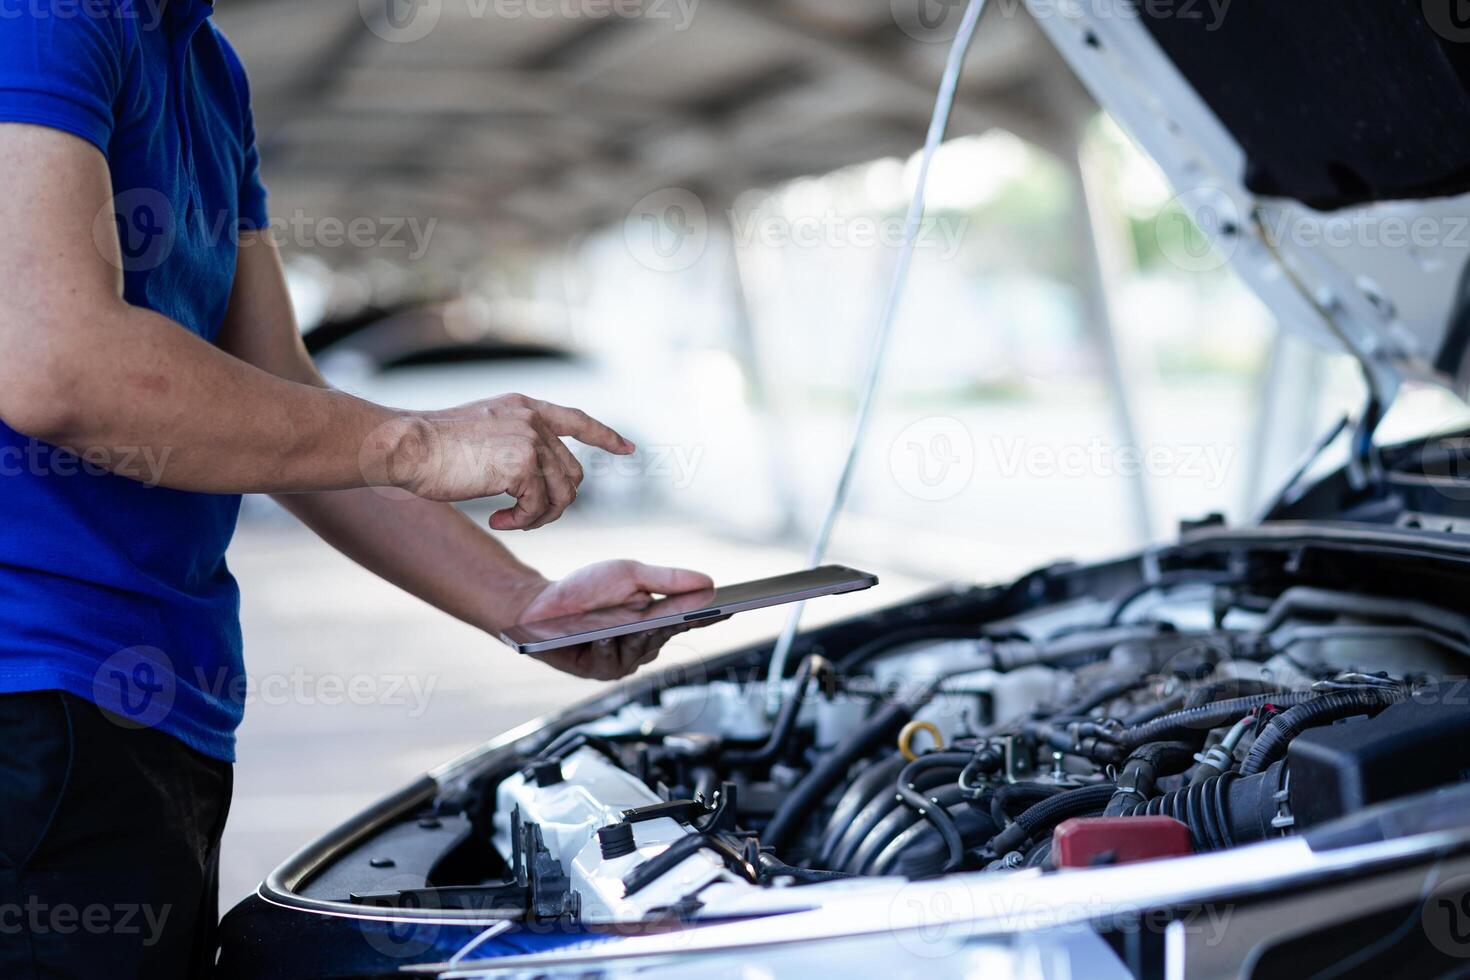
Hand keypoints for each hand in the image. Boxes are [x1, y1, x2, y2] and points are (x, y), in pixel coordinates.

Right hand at [378, 394, 633, 529]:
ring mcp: (530, 441)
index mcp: (524, 407)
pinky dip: (523, 522)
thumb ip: (514, 445)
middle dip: (554, 504)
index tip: (628, 449)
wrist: (407, 446)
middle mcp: (533, 420)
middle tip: (523, 518)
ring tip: (511, 521)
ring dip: (538, 518)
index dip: (605, 436)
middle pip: (572, 474)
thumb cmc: (431, 447)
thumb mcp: (482, 433)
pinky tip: (499, 521)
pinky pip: (539, 507)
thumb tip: (541, 480)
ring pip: (562, 495)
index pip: (578, 420)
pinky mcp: (522, 465)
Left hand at [514, 560, 714, 680]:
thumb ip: (668, 579)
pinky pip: (613, 661)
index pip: (692, 618)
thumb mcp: (630, 574)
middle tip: (676, 613)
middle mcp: (645, 642)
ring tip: (629, 622)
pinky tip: (599, 637)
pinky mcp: (601, 670)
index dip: (712, 615)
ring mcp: (624, 659)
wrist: (540, 606)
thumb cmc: (586, 589)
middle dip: (670, 623)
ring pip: (642, 650)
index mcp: (657, 618)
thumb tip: (708, 583)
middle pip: (668, 635)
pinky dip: (607, 647)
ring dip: (635, 635)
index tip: (733, 607)